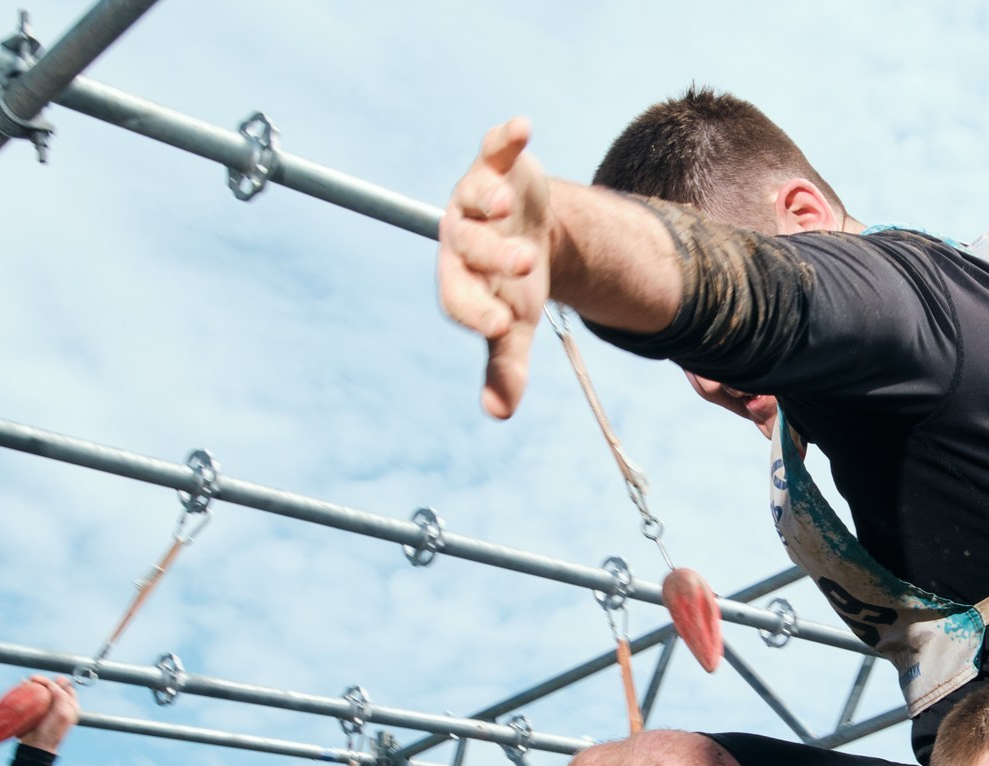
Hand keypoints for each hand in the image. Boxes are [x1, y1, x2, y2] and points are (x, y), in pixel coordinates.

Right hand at [19, 675, 80, 752]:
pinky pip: (32, 697)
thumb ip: (61, 695)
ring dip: (33, 685)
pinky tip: (21, 686)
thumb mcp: (62, 713)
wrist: (37, 745)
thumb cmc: (52, 731)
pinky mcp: (37, 711)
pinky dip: (27, 691)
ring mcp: (48, 708)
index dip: (57, 682)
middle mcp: (61, 705)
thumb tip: (55, 682)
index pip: (66, 687)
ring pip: (42, 691)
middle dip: (42, 681)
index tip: (46, 682)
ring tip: (24, 682)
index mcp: (71, 706)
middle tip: (32, 679)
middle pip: (52, 687)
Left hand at [438, 118, 551, 419]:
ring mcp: (476, 196)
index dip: (475, 309)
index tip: (501, 325)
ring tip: (507, 206)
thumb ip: (506, 366)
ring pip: (474, 195)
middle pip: (467, 244)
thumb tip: (497, 414)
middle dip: (492, 253)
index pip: (457, 296)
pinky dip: (506, 136)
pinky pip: (496, 146)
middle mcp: (460, 235)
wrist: (530, 232)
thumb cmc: (514, 287)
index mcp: (461, 278)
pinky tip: (522, 128)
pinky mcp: (498, 164)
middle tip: (525, 263)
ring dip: (488, 198)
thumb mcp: (514, 326)